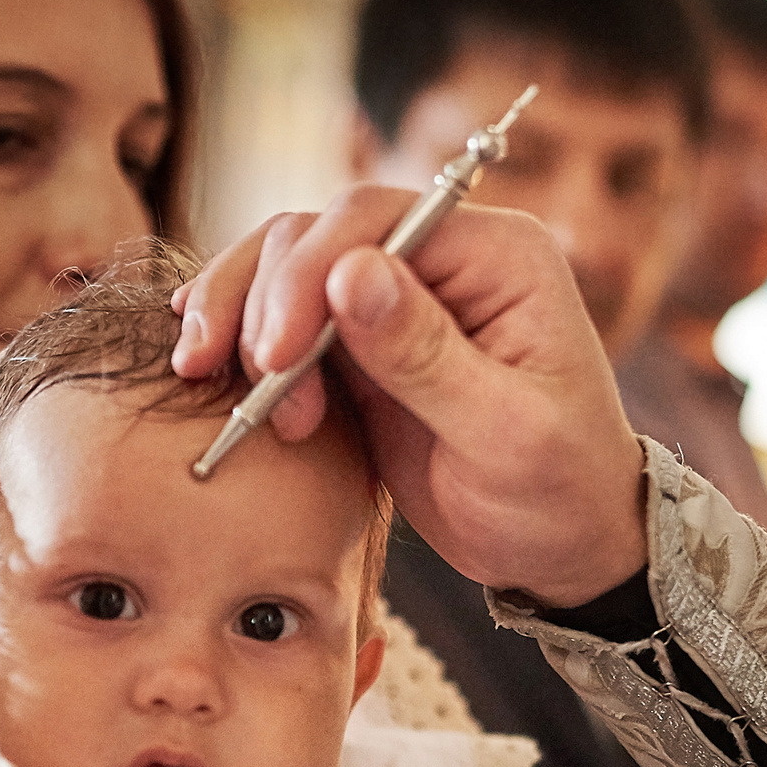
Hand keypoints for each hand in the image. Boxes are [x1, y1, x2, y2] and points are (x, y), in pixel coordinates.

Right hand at [172, 190, 648, 607]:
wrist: (562, 546)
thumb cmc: (558, 490)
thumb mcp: (504, 432)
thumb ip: (426, 354)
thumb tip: (352, 273)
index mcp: (496, 254)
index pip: (374, 220)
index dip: (307, 276)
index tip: (276, 358)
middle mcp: (441, 258)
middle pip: (314, 233)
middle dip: (262, 301)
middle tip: (251, 386)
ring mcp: (394, 299)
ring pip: (283, 267)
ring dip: (236, 317)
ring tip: (212, 382)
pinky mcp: (358, 348)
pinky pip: (280, 320)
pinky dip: (237, 341)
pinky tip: (204, 368)